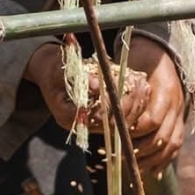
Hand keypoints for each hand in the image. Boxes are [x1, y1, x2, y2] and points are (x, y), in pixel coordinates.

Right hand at [26, 42, 149, 132]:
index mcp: (67, 116)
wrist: (52, 74)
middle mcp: (82, 125)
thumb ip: (77, 76)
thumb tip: (95, 84)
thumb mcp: (60, 69)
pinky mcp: (105, 118)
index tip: (120, 84)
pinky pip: (126, 116)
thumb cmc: (54, 70)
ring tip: (140, 82)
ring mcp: (95, 124)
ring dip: (136, 102)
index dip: (109, 102)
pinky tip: (142, 86)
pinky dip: (137, 102)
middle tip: (135, 82)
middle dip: (127, 102)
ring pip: (122, 122)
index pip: (94, 116)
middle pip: (111, 123)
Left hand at [123, 37, 186, 172]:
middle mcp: (176, 103)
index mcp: (165, 90)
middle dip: (141, 151)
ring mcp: (180, 113)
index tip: (118, 138)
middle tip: (123, 158)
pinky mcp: (180, 120)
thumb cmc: (141, 59)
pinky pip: (176, 144)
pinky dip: (165, 159)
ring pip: (172, 144)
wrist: (162, 52)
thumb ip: (119, 86)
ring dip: (153, 160)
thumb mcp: (129, 67)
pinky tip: (154, 172)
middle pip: (162, 137)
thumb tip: (97, 99)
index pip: (151, 120)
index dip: (134, 132)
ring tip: (136, 170)